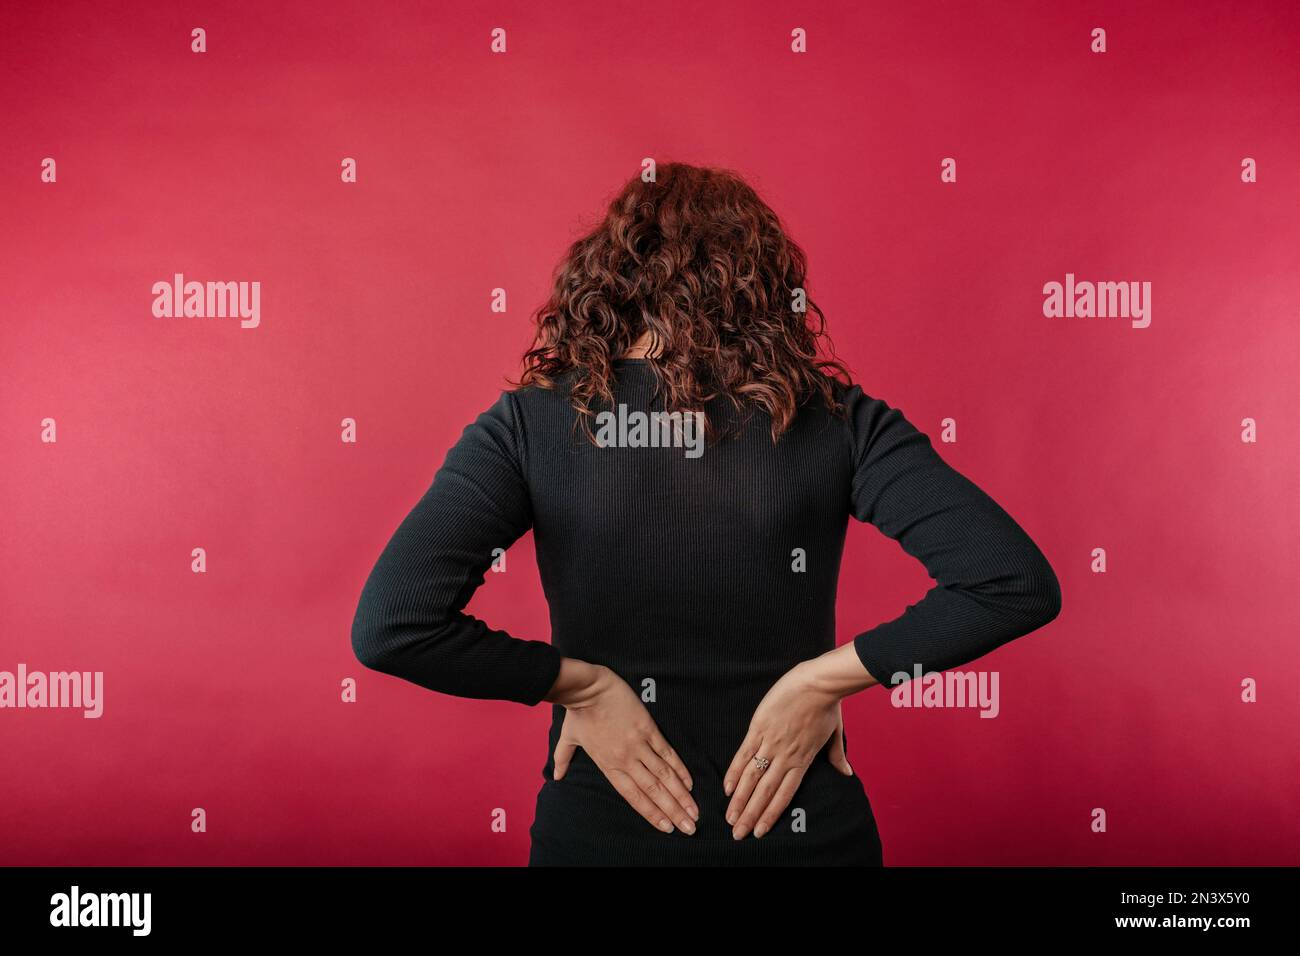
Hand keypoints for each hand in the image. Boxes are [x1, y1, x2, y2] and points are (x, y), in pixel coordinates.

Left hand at [551, 663, 698, 834]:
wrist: (589, 688)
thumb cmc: (578, 713)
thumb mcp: (569, 738)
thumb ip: (563, 759)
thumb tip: (556, 777)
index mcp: (609, 766)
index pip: (634, 796)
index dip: (651, 813)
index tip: (667, 828)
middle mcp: (626, 759)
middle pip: (653, 790)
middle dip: (673, 811)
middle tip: (690, 828)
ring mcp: (638, 744)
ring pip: (664, 775)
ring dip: (681, 794)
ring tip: (694, 811)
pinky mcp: (648, 728)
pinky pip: (667, 752)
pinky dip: (679, 768)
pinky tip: (690, 782)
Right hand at [723, 661, 852, 839]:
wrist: (817, 682)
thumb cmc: (827, 705)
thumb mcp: (835, 733)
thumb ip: (837, 756)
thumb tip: (847, 774)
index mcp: (803, 760)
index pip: (784, 794)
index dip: (770, 814)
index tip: (760, 831)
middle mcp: (785, 756)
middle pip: (764, 792)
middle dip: (750, 815)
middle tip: (737, 834)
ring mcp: (771, 742)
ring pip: (752, 777)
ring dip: (740, 800)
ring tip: (729, 817)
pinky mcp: (759, 727)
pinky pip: (744, 754)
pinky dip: (735, 772)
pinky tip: (727, 788)